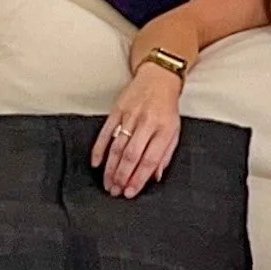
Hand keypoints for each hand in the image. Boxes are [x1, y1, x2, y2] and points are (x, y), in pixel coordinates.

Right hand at [91, 64, 182, 197]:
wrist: (158, 78)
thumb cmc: (167, 108)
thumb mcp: (174, 131)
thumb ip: (165, 154)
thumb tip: (154, 177)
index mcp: (164, 129)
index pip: (150, 159)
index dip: (139, 178)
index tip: (131, 192)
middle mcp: (147, 122)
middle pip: (131, 155)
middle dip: (122, 177)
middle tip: (115, 192)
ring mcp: (130, 115)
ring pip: (117, 147)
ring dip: (110, 168)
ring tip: (108, 184)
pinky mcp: (117, 110)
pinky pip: (105, 133)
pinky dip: (99, 149)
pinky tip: (96, 164)